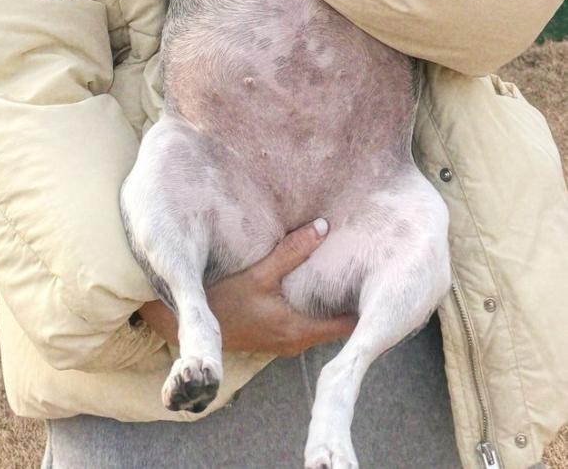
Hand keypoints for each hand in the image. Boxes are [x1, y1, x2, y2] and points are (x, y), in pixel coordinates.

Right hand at [136, 219, 355, 355]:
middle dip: (352, 296)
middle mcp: (296, 341)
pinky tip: (317, 278)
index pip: (350, 324)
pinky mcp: (275, 334)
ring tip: (349, 267)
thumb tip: (324, 227)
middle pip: (338, 322)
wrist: (185, 324)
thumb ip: (291, 252)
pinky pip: (306, 319)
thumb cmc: (221, 300)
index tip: (384, 276)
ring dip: (331, 298)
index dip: (368, 302)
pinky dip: (315, 301)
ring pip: (321, 319)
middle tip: (371, 264)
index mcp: (298, 330)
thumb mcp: (257, 274)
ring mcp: (285, 340)